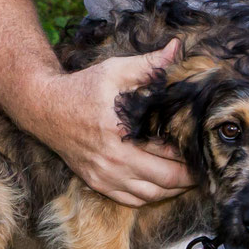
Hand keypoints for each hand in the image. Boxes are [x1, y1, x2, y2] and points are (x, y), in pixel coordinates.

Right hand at [23, 40, 192, 206]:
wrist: (44, 108)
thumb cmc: (82, 88)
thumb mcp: (114, 70)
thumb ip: (149, 64)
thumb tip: (178, 48)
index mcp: (120, 135)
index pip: (167, 156)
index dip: (190, 156)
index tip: (203, 149)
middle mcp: (112, 161)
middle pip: (164, 181)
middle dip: (188, 178)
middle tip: (204, 167)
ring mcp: (103, 175)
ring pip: (149, 195)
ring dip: (171, 190)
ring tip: (187, 177)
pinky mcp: (96, 182)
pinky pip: (130, 200)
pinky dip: (150, 196)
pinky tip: (161, 184)